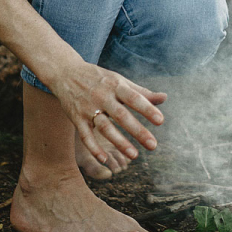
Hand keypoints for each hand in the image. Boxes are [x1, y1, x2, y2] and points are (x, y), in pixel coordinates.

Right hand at [52, 59, 166, 164]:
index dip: (147, 109)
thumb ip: (141, 92)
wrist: (66, 72)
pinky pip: (85, 135)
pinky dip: (94, 147)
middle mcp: (102, 96)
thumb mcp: (119, 81)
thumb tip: (165, 98)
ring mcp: (88, 108)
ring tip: (134, 155)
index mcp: (115, 85)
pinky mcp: (76, 118)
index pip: (134, 98)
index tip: (160, 121)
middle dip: (137, 130)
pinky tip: (104, 159)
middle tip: (153, 145)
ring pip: (104, 127)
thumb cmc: (99, 78)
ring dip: (119, 142)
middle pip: (121, 115)